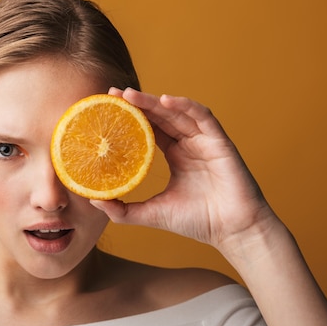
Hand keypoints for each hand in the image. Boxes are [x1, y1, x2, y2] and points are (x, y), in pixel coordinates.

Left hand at [91, 87, 276, 251]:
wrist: (232, 232)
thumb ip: (123, 210)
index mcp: (176, 156)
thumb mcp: (151, 214)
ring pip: (177, 113)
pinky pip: (203, 117)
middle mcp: (189, 144)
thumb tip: (94, 200)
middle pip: (160, 116)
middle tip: (113, 93)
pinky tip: (166, 100)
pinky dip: (185, 106)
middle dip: (138, 103)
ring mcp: (205, 141)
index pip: (150, 129)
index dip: (131, 117)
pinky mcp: (220, 142)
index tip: (108, 108)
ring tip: (130, 95)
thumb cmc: (197, 222)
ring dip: (155, 101)